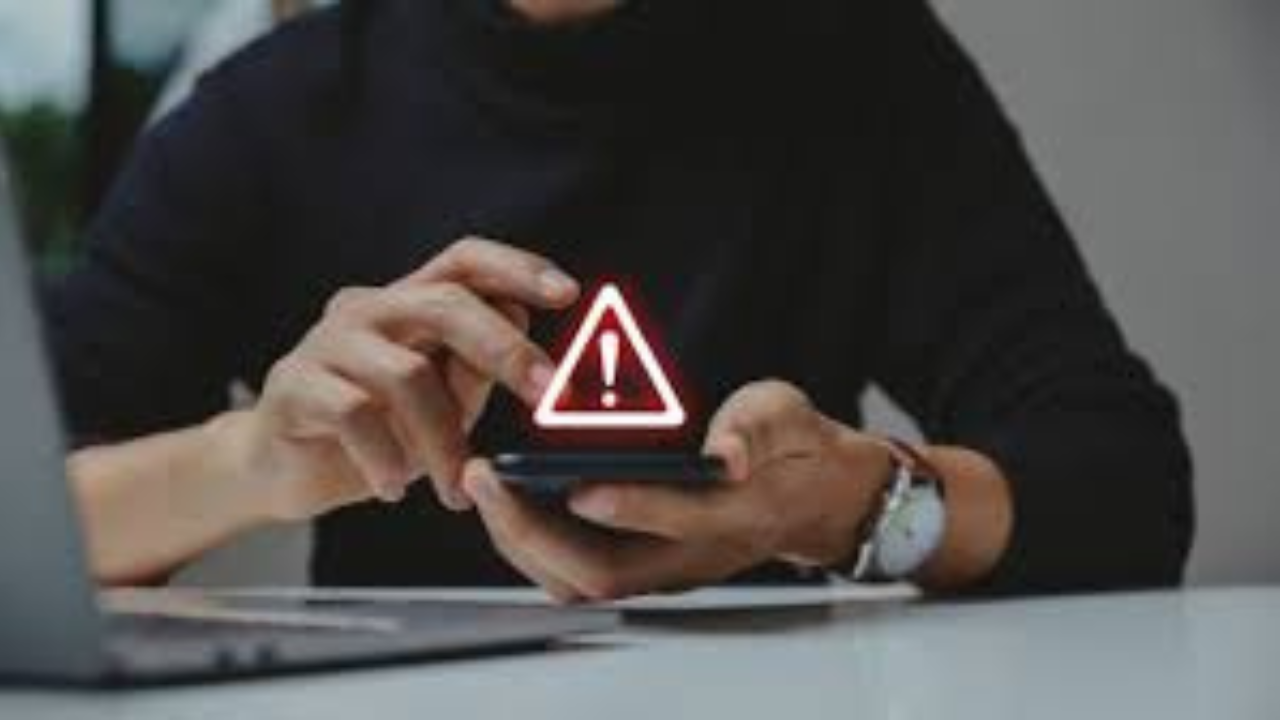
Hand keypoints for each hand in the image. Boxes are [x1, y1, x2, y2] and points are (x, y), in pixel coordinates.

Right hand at [235, 238, 578, 521]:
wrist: (282, 467)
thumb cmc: (375, 431)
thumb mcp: (441, 405)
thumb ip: (477, 373)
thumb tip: (532, 353)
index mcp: (410, 303)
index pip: (465, 260)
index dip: (518, 267)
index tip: (569, 293)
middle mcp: (368, 308)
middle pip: (445, 303)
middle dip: (506, 348)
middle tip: (547, 395)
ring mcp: (326, 342)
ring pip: (407, 375)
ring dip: (444, 440)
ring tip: (455, 489)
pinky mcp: (293, 385)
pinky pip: (353, 414)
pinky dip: (385, 457)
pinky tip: (393, 488)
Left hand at [462, 380, 895, 601]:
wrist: (811, 495)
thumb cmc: (792, 449)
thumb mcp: (787, 417)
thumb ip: (756, 429)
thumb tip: (726, 455)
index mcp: (735, 516)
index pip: (678, 522)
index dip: (630, 507)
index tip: (577, 485)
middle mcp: (690, 556)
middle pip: (603, 573)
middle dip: (533, 531)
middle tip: (486, 479)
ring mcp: (663, 569)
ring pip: (579, 581)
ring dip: (522, 541)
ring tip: (483, 488)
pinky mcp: (643, 565)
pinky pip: (575, 573)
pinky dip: (532, 544)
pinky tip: (506, 502)